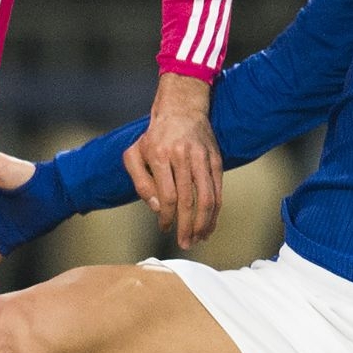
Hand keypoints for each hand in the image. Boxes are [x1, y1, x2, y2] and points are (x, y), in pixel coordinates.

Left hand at [122, 72, 221, 249]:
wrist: (181, 108)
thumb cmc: (154, 136)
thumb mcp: (134, 153)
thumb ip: (141, 182)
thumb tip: (158, 207)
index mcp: (160, 155)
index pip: (168, 196)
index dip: (168, 218)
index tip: (165, 228)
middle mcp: (183, 156)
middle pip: (188, 200)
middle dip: (187, 227)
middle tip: (184, 243)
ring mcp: (202, 157)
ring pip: (208, 198)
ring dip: (204, 223)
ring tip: (198, 239)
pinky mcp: (216, 159)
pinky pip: (218, 190)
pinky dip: (215, 211)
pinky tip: (209, 225)